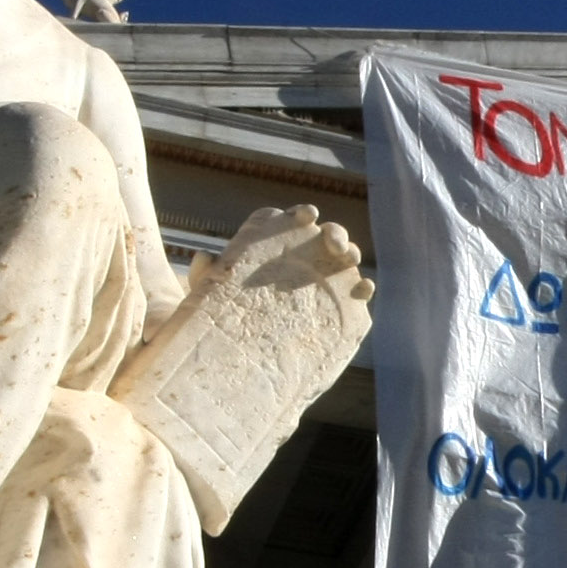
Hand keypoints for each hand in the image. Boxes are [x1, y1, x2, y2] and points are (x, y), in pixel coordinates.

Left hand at [173, 203, 368, 311]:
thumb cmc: (223, 314)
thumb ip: (206, 277)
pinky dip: (363, 288)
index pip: (291, 221)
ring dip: (350, 254)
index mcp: (274, 242)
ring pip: (343, 260)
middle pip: (324, 237)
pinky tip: (363, 288)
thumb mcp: (208, 298)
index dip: (300, 215)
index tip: (305, 216)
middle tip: (331, 241)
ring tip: (347, 259)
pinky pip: (355, 293)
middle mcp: (302, 256)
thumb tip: (202, 257)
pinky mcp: (336, 306)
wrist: (241, 352)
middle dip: (334, 234)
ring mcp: (322, 280)